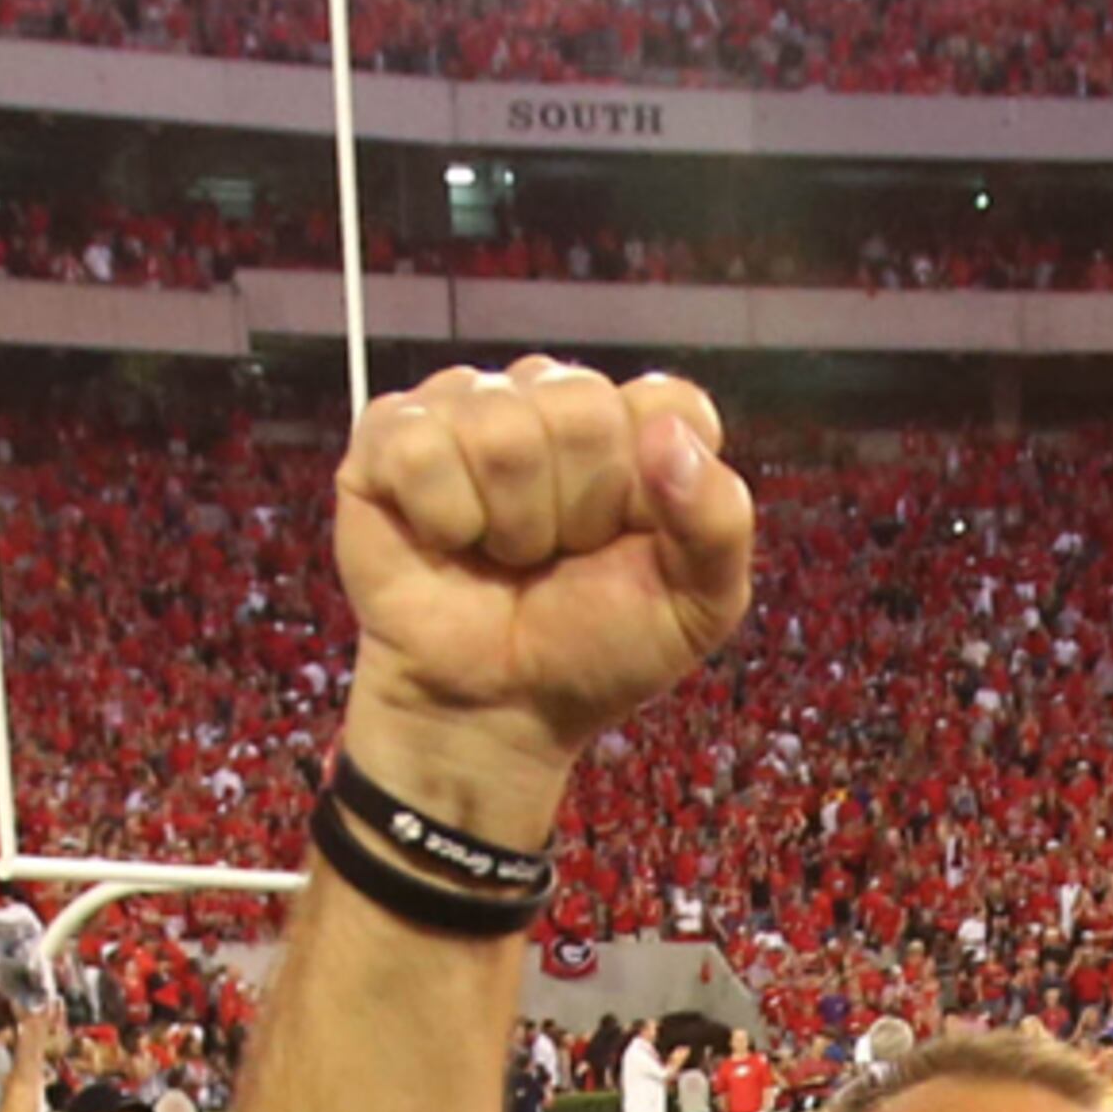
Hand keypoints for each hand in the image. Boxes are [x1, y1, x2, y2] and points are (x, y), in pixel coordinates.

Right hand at [333, 360, 755, 825]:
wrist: (495, 710)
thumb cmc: (593, 651)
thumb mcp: (694, 606)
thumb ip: (718, 522)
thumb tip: (666, 435)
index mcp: (637, 431)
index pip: (670, 404)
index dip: (653, 487)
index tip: (631, 544)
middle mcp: (554, 401)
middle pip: (583, 408)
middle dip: (576, 510)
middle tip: (557, 558)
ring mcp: (471, 409)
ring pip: (500, 427)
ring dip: (509, 523)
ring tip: (505, 556)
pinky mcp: (393, 435)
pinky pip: (421, 445)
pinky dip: (442, 518)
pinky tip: (448, 542)